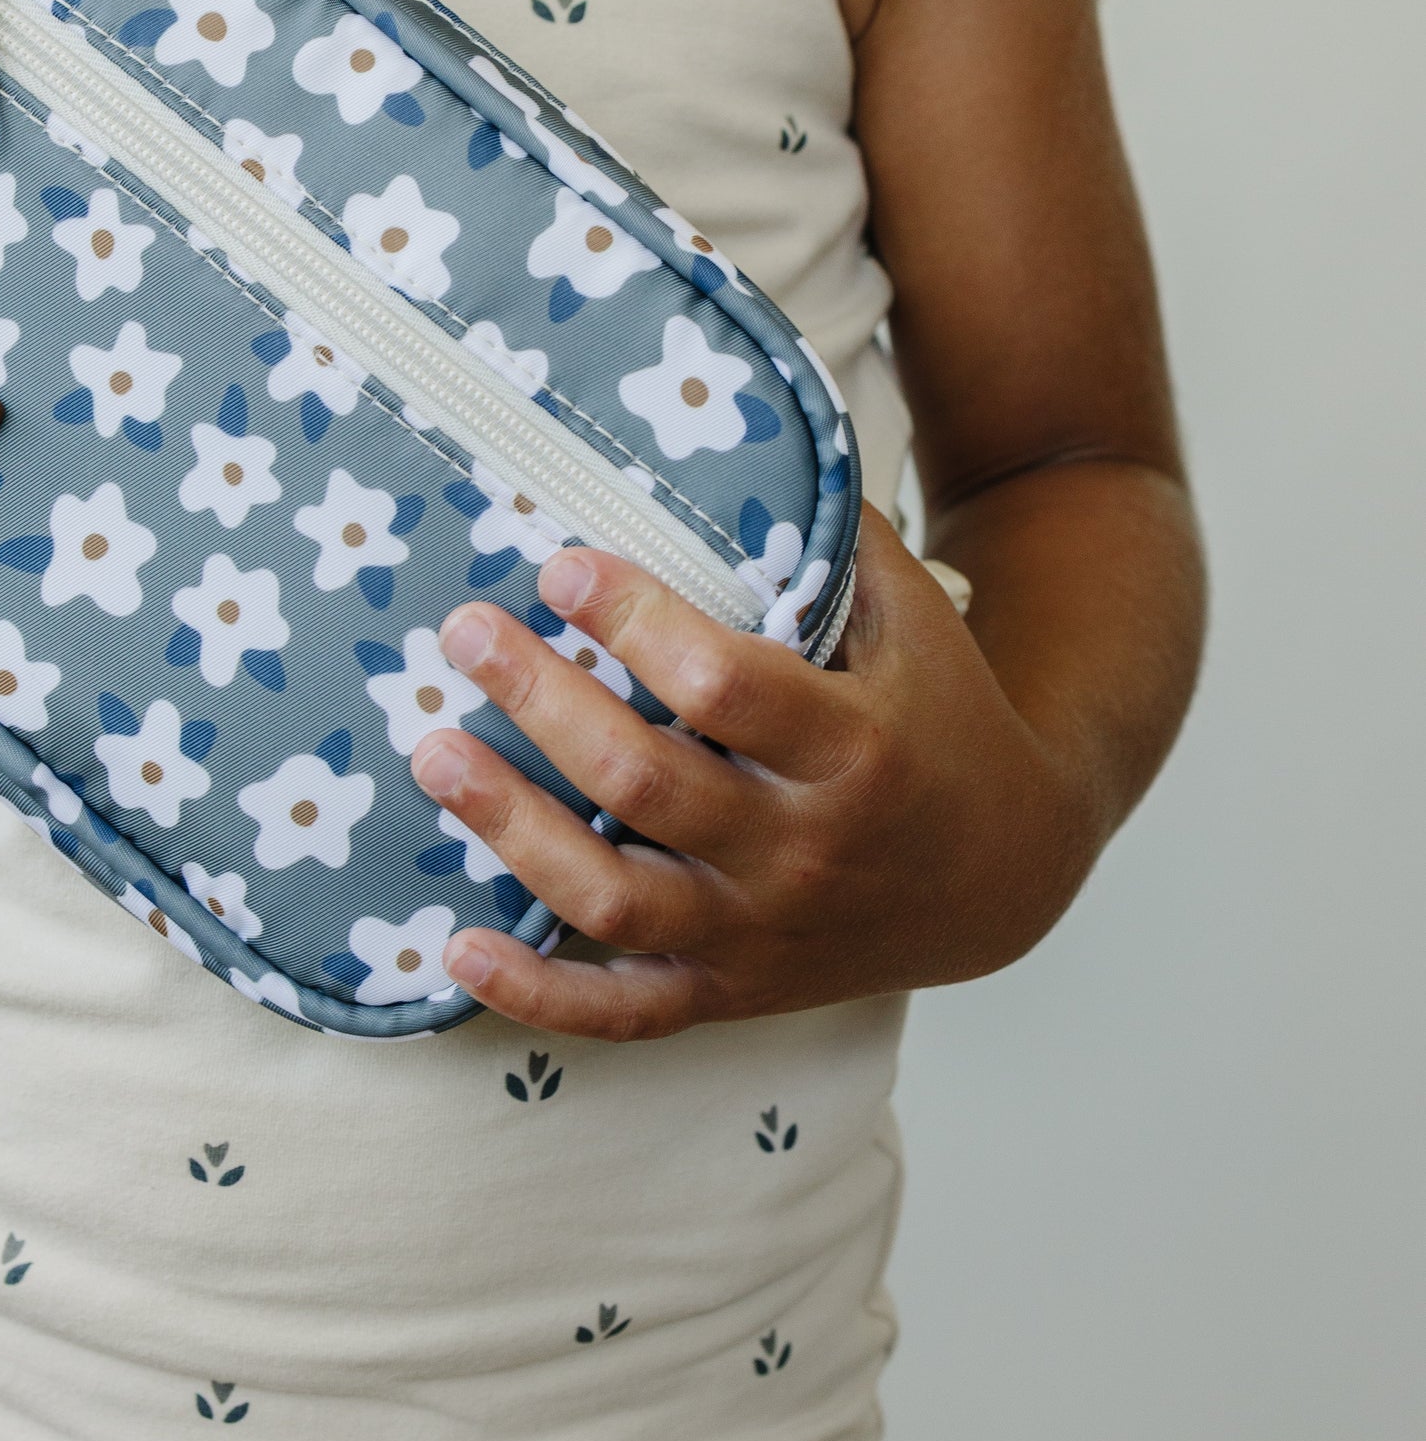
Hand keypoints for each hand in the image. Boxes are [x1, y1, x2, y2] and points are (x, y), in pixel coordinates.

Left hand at [410, 505, 1097, 1038]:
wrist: (1007, 874)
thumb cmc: (942, 717)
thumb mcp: (916, 620)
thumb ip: (836, 536)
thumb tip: (744, 428)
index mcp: (857, 746)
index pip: (724, 684)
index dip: (632, 624)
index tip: (561, 568)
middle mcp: (807, 847)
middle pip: (646, 781)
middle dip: (542, 701)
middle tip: (466, 633)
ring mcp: (765, 932)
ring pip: (615, 894)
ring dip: (512, 828)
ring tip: (433, 755)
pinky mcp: (733, 989)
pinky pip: (622, 1011)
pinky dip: (536, 996)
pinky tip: (454, 950)